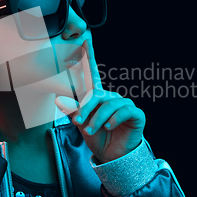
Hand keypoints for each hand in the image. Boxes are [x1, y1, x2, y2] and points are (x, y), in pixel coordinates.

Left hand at [55, 39, 145, 163]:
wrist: (113, 156)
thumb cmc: (98, 138)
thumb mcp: (82, 125)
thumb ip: (73, 112)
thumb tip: (60, 100)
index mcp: (98, 97)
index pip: (93, 74)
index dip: (89, 57)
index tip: (85, 40)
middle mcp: (111, 97)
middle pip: (96, 94)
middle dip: (85, 108)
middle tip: (78, 122)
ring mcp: (124, 104)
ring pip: (108, 105)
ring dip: (96, 119)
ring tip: (91, 130)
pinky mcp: (135, 114)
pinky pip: (123, 111)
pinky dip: (113, 119)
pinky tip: (109, 127)